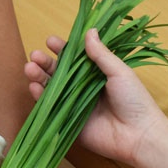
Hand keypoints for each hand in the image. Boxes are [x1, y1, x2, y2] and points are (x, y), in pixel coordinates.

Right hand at [25, 29, 166, 165]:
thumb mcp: (120, 72)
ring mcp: (74, 105)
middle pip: (58, 72)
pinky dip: (41, 98)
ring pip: (51, 88)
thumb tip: (89, 31)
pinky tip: (33, 87)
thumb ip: (101, 55)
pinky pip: (51, 108)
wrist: (138, 135)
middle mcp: (82, 88)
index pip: (74, 58)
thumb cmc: (135, 101)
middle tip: (34, 56)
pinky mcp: (68, 121)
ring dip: (39, 77)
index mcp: (96, 74)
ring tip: (29, 68)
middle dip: (45, 63)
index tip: (50, 41)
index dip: (62, 50)